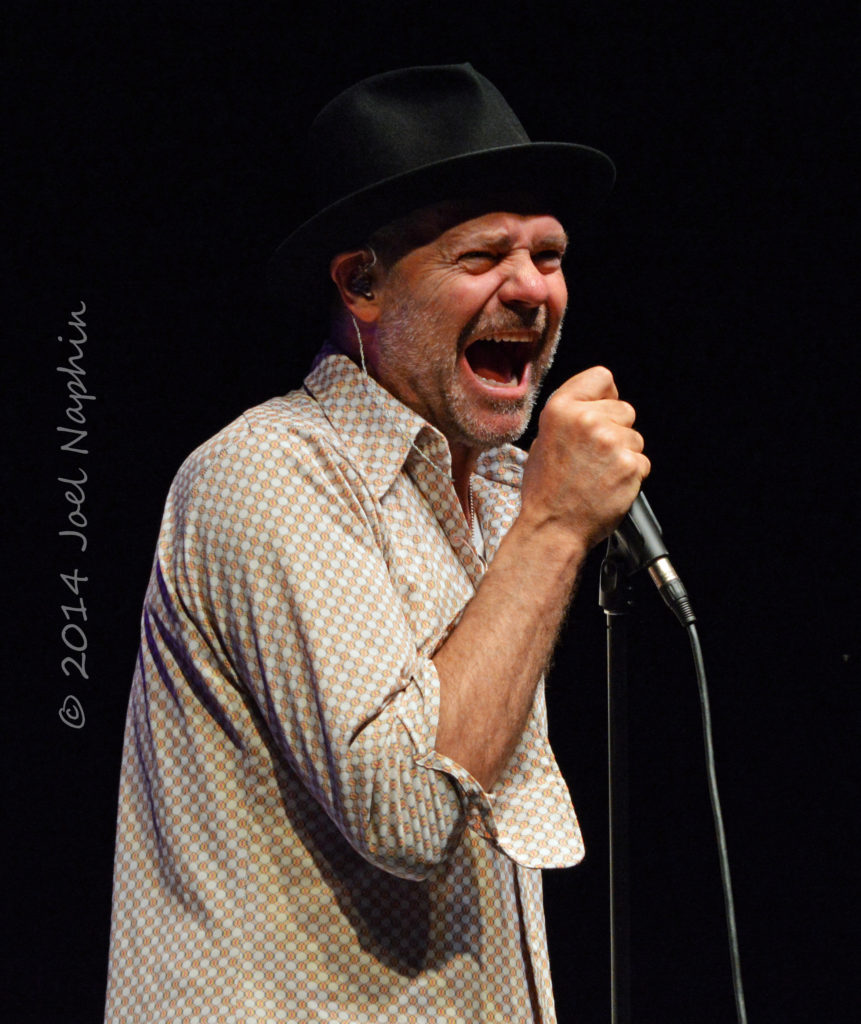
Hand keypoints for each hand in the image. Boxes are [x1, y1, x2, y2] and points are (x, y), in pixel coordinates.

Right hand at [520, 366, 649, 551]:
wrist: (552, 528)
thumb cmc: (545, 491)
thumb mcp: (542, 441)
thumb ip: (569, 418)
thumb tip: (592, 407)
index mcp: (561, 409)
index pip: (601, 377)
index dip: (605, 395)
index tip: (603, 409)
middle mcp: (587, 420)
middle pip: (625, 409)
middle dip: (616, 429)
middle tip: (595, 454)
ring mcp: (611, 442)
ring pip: (635, 437)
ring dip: (624, 454)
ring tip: (599, 474)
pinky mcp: (630, 465)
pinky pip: (642, 461)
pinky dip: (631, 474)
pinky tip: (609, 485)